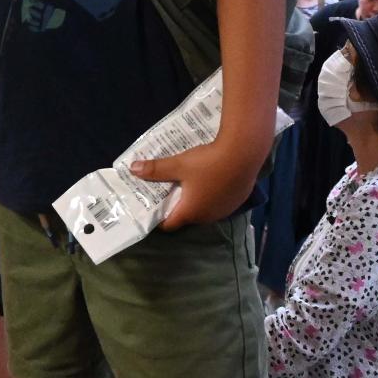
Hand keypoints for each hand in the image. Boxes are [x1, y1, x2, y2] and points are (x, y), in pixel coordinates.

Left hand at [130, 139, 261, 228]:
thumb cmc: (207, 162)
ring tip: (188, 183)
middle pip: (187, 216)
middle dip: (177, 205)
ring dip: (197, 200)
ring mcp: (225, 210)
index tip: (152, 206)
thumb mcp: (178, 164)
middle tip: (168, 190)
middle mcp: (208, 217)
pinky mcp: (237, 201)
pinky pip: (219, 202)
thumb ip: (155, 169)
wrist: (244, 153)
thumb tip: (133, 169)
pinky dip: (212, 195)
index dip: (159, 217)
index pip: (169, 224)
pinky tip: (211, 179)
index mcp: (191, 212)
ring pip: (205, 209)